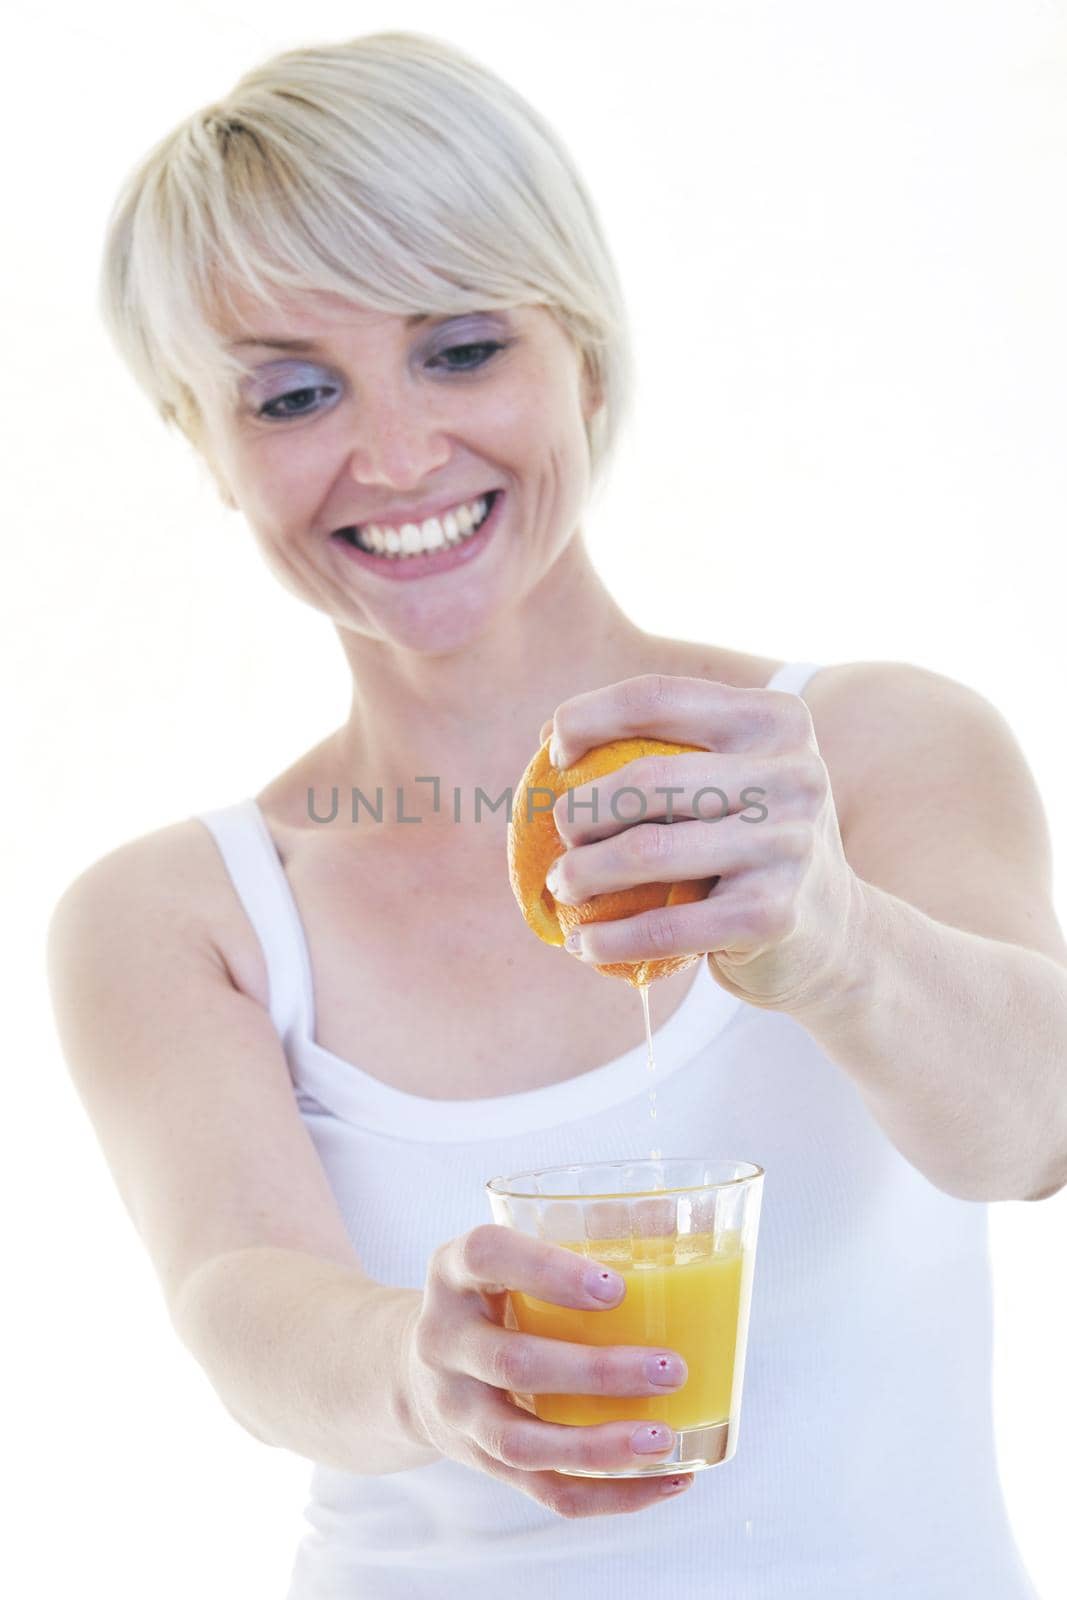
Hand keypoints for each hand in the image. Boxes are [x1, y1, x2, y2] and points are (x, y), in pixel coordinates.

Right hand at [400, 1223, 694, 1516]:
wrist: (412, 1370)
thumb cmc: (490, 1297)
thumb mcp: (503, 1259)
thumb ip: (568, 1240)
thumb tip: (667, 1216)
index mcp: (453, 1273)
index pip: (486, 1256)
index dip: (547, 1269)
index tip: (615, 1287)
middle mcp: (444, 1341)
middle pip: (513, 1364)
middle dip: (597, 1372)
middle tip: (671, 1368)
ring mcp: (457, 1410)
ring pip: (523, 1444)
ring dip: (600, 1447)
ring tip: (665, 1439)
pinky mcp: (482, 1463)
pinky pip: (545, 1491)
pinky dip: (609, 1494)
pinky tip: (667, 1480)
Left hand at [538, 672, 867, 1015]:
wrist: (833, 933)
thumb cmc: (747, 840)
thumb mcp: (729, 774)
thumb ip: (660, 746)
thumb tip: (550, 739)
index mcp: (775, 718)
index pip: (656, 698)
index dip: (585, 719)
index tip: (553, 755)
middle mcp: (794, 773)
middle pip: (646, 779)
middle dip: (578, 811)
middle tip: (560, 836)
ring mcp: (789, 844)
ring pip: (648, 851)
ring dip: (580, 875)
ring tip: (561, 887)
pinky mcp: (774, 915)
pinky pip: (666, 927)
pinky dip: (610, 939)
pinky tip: (583, 944)